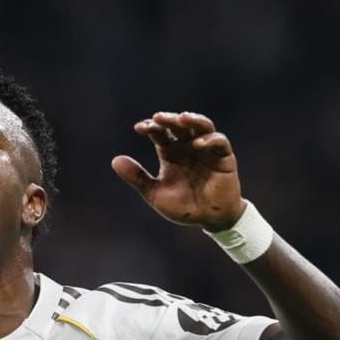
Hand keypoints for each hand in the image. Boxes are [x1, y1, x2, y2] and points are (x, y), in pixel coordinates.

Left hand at [112, 111, 245, 231]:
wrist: (208, 221)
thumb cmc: (183, 207)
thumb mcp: (155, 194)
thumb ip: (137, 177)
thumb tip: (115, 160)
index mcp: (171, 153)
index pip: (160, 133)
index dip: (151, 128)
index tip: (140, 128)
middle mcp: (188, 147)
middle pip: (179, 125)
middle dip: (169, 120)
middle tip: (158, 118)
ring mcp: (206, 150)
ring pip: (202, 126)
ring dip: (193, 120)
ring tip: (182, 117)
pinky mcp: (224, 157)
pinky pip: (219, 142)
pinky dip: (210, 139)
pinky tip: (198, 144)